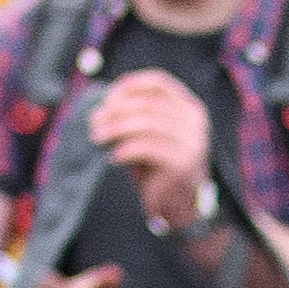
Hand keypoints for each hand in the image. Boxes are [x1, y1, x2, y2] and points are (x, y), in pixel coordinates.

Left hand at [84, 69, 215, 225]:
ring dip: (115, 128)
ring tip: (98, 137)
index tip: (107, 98)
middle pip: (148, 102)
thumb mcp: (148, 134)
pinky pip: (146, 147)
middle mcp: (194, 121)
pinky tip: (114, 157)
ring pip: (146, 122)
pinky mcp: (182, 163)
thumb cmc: (159, 167)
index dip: (129, 85)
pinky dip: (125, 150)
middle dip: (115, 110)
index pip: (158, 82)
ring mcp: (191, 142)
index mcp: (189, 107)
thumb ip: (134, 116)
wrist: (179, 205)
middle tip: (94, 122)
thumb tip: (101, 106)